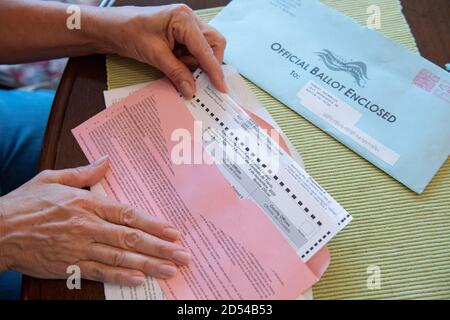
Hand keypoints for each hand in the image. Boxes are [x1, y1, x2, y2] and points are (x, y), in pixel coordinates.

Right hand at [0, 156, 190, 285]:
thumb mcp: (53, 178)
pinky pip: (100, 273)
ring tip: (170, 270)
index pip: (128, 214)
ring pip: (121, 258)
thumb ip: (84, 173)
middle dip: (161, 247)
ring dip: (149, 264)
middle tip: (183, 255)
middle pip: (131, 238)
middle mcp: (88, 226)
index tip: (173, 231)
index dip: (153, 224)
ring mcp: (80, 247)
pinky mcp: (69, 266)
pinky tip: (140, 280)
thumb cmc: (25, 204)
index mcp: (87, 204)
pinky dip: (121, 278)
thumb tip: (107, 160)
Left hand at [97, 4, 226, 97]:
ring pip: (206, 49)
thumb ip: (176, 73)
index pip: (206, 48)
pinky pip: (195, 50)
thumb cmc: (130, 33)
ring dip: (196, 63)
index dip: (214, 70)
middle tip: (198, 77)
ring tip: (177, 66)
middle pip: (214, 44)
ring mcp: (187, 26)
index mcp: (183, 19)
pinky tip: (176, 63)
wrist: (113, 28)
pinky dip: (189, 61)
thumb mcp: (154, 56)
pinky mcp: (183, 34)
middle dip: (209, 63)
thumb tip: (191, 91)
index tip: (221, 87)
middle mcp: (190, 19)